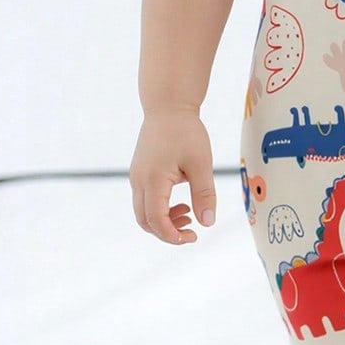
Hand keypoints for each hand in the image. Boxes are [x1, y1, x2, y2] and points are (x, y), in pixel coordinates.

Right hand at [129, 109, 217, 243]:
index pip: (156, 220)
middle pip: (145, 221)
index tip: (193, 236)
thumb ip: (204, 194)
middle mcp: (139, 181)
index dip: (173, 235)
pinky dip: (160, 209)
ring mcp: (137, 177)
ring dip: (164, 221)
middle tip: (191, 231)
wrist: (168, 107)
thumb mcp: (201, 163)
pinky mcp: (140, 173)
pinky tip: (180, 202)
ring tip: (189, 213)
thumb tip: (207, 222)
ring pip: (143, 212)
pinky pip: (145, 200)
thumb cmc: (185, 132)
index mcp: (153, 180)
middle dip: (167, 232)